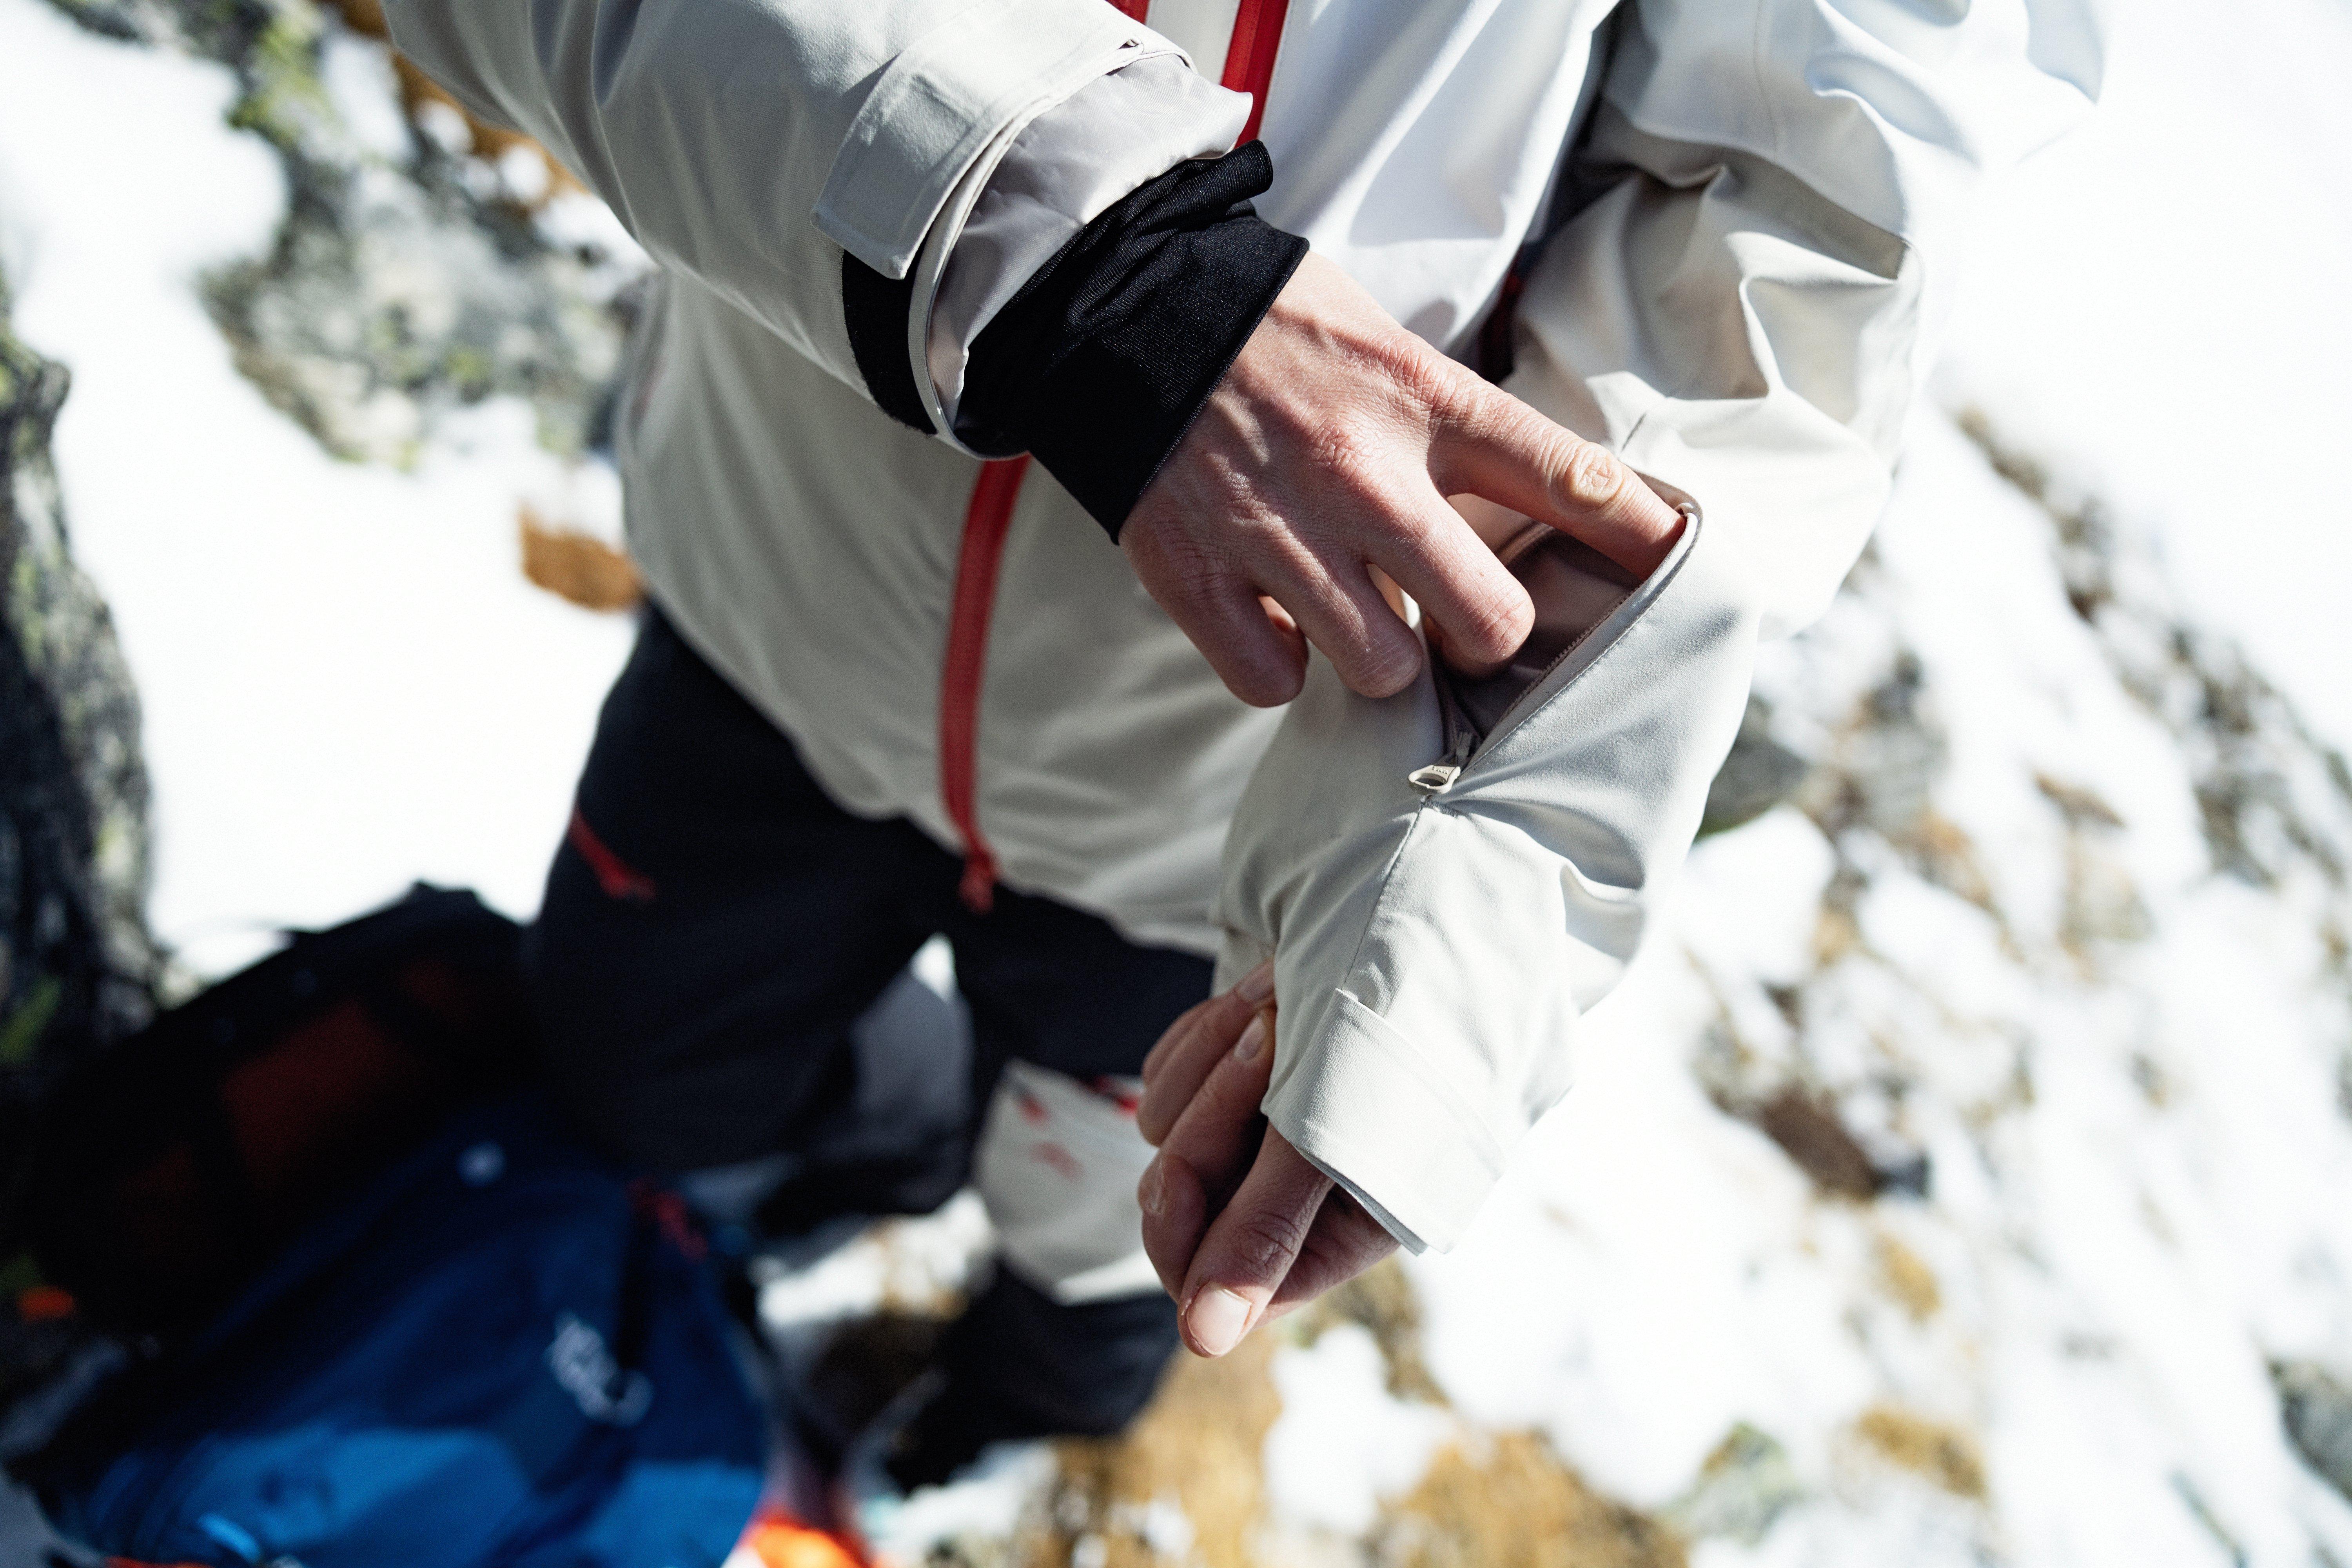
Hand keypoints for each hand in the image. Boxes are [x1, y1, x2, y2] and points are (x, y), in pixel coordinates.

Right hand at [1120, 252, 1682, 707]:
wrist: (1118, 305)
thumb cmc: (1267, 323)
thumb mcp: (1387, 342)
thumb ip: (1456, 421)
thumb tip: (1543, 496)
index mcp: (1421, 403)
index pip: (1567, 477)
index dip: (1639, 534)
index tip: (1674, 564)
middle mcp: (1363, 475)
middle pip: (1490, 622)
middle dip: (1485, 636)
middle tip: (1457, 614)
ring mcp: (1278, 533)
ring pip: (1384, 670)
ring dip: (1379, 655)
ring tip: (1352, 612)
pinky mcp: (1196, 575)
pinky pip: (1273, 681)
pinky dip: (1279, 665)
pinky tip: (1275, 619)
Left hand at [1135, 963, 1398, 1356]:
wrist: (1420, 887)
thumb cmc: (1405, 1013)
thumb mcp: (1335, 1126)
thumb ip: (1266, 1232)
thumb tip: (1201, 1340)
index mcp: (1343, 1228)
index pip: (1228, 1285)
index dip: (1186, 1239)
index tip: (1175, 1172)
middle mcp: (1300, 1187)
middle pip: (1188, 1204)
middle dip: (1209, 1123)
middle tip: (1263, 1042)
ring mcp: (1263, 1121)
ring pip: (1167, 1126)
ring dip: (1217, 1055)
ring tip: (1285, 995)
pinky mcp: (1233, 1064)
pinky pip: (1168, 1073)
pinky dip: (1203, 1030)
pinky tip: (1265, 982)